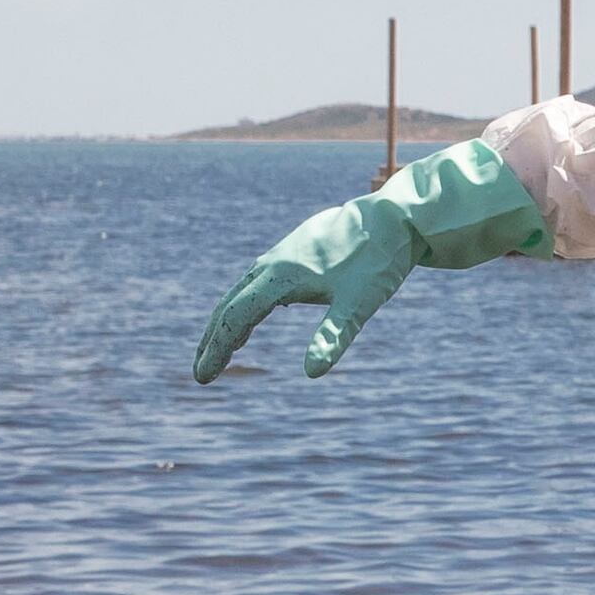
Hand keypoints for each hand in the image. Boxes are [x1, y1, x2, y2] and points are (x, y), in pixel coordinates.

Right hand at [190, 190, 422, 383]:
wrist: (393, 217)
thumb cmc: (378, 260)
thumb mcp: (360, 303)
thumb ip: (334, 336)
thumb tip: (312, 372)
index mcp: (280, 276)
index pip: (236, 318)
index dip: (218, 349)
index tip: (203, 377)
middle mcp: (272, 264)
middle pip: (230, 305)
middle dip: (214, 340)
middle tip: (202, 373)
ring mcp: (281, 256)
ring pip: (242, 292)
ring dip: (227, 323)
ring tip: (221, 351)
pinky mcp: (294, 252)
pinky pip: (257, 283)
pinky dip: (246, 306)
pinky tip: (252, 320)